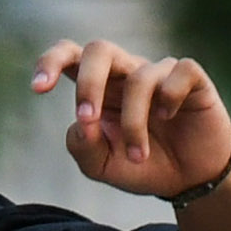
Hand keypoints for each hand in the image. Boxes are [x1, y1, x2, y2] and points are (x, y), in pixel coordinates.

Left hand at [31, 40, 230, 202]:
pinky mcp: (191, 78)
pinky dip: (170, 98)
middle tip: (87, 118)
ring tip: (138, 157)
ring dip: (133, 123)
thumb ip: (83, 148)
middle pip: (100, 49)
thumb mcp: (103, 167)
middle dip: (88, 84)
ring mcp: (158, 72)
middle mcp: (126, 72)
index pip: (70, 55)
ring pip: (139, 78)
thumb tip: (82, 124)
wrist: (189, 181)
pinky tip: (170, 118)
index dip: (50, 62)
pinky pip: (178, 73)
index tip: (39, 88)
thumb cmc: (142, 166)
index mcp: (99, 87)